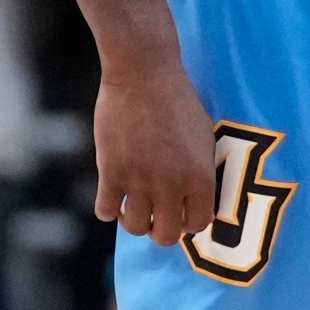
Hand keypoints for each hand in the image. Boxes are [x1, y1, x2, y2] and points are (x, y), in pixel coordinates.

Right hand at [91, 62, 214, 245]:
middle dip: (161, 229)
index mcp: (200, 177)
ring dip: (134, 221)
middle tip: (156, 215)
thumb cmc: (177, 101)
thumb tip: (200, 207)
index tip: (181, 212)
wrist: (143, 74)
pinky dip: (109, 208)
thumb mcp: (203, 138)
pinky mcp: (111, 172)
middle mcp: (171, 185)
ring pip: (135, 228)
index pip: (198, 224)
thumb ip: (200, 174)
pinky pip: (106, 211)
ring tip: (134, 205)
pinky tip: (113, 194)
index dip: (188, 221)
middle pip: (165, 236)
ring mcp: (140, 181)